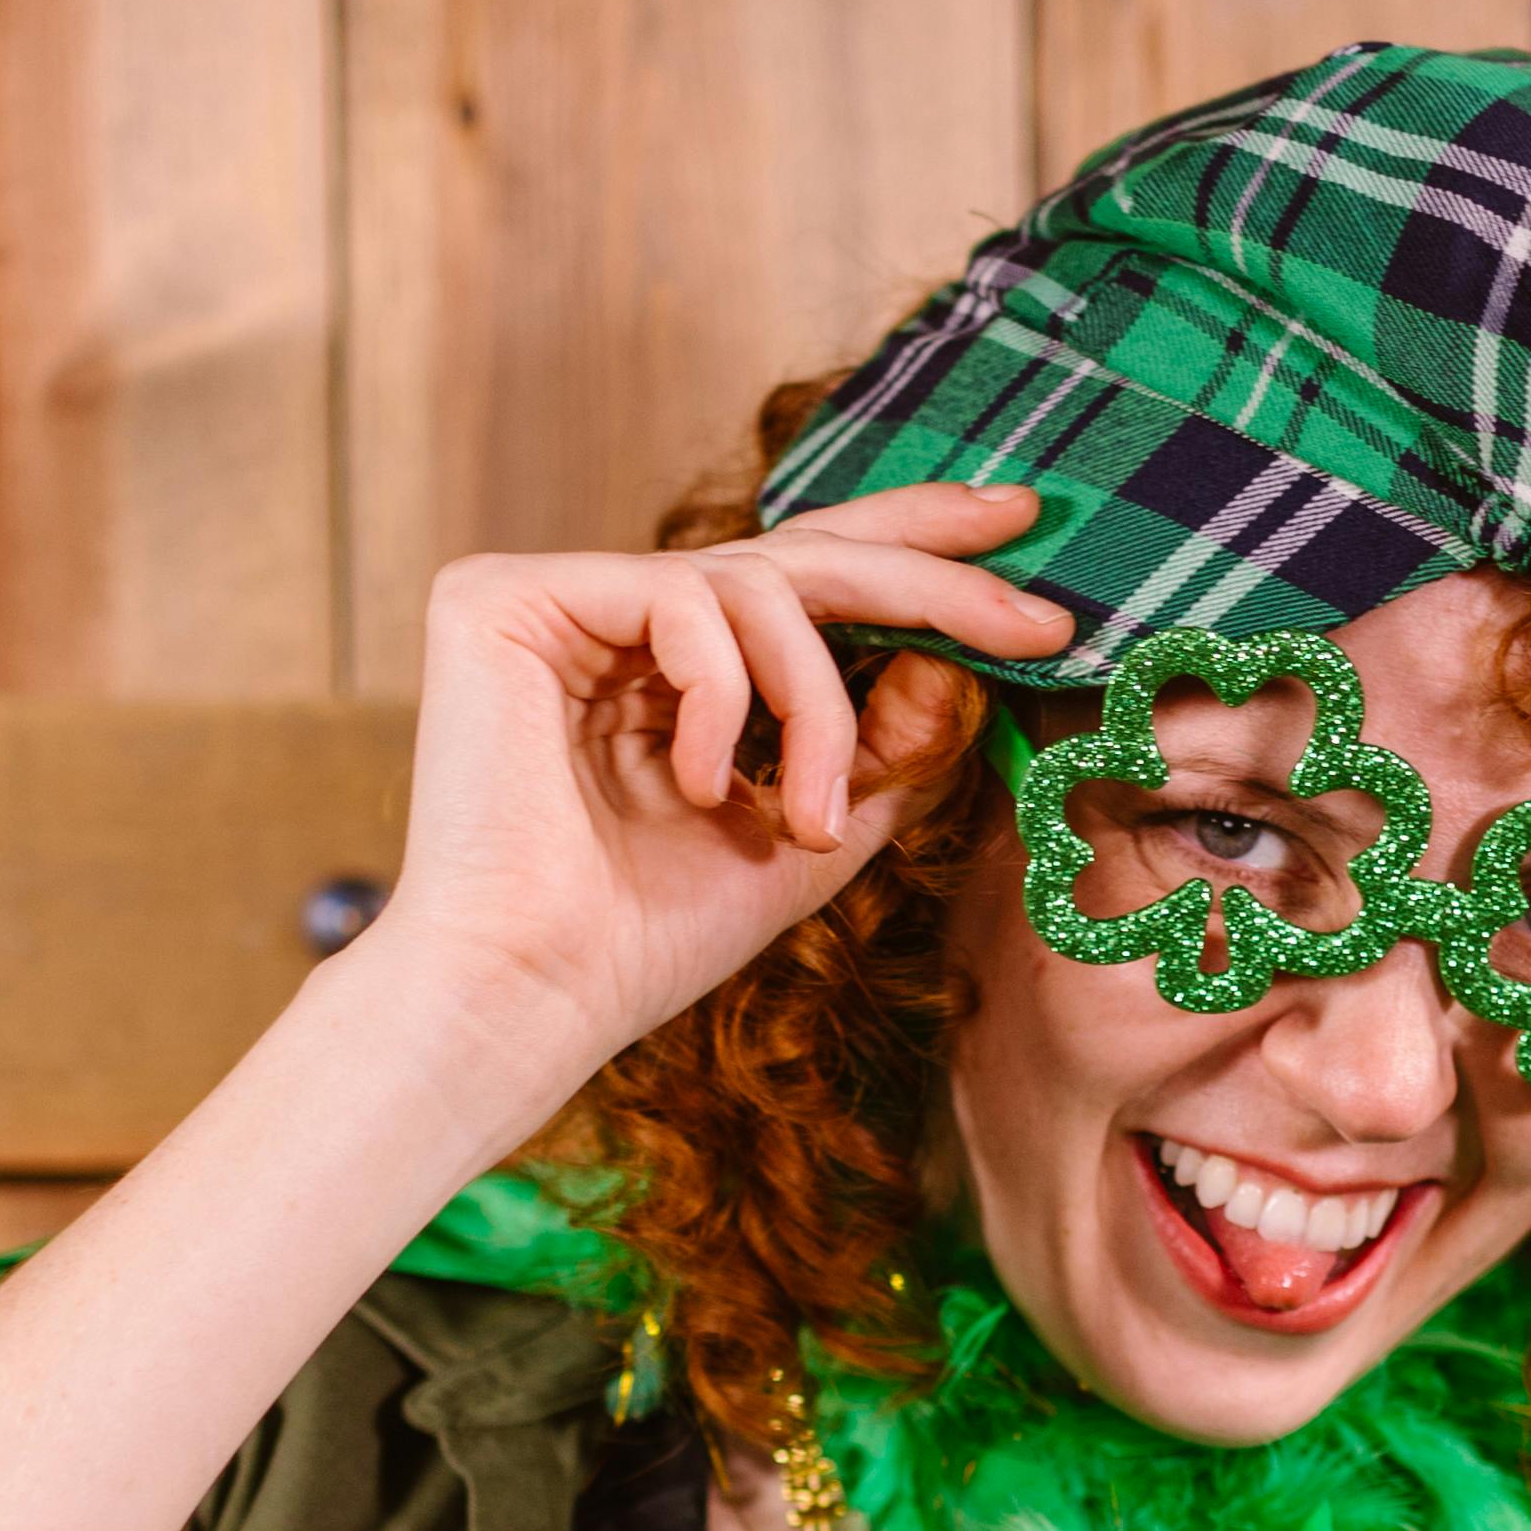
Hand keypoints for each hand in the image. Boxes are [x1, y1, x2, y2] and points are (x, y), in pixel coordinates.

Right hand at [352, 481, 1075, 1117]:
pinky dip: (722, 696)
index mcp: (673, 670)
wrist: (533, 998)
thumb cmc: (650, 943)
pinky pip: (678, 599)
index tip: (1023, 531)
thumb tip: (954, 658)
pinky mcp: (501, 599)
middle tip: (1030, 614)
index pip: (807, 582)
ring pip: (756, 586)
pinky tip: (700, 786)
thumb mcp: (812, 835)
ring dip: (817, 709)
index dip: (915, 548)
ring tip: (807, 823)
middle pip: (797, 552)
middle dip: (928, 576)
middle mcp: (612, 619)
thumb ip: (884, 747)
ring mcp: (556, 601)